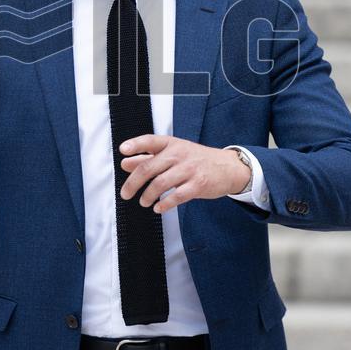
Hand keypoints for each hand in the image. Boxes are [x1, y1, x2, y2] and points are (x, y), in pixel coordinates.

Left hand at [119, 135, 250, 213]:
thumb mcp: (173, 153)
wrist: (228, 167)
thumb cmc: (196, 160)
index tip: (122, 151)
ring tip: (143, 202)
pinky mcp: (198, 185)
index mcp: (171, 144)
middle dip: (133, 183)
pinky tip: (158, 208)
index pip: (150, 141)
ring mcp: (189, 169)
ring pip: (160, 183)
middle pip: (149, 167)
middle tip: (125, 194)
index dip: (135, 145)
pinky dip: (164, 204)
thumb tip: (125, 163)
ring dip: (147, 195)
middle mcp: (179, 154)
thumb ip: (148, 157)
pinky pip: (177, 196)